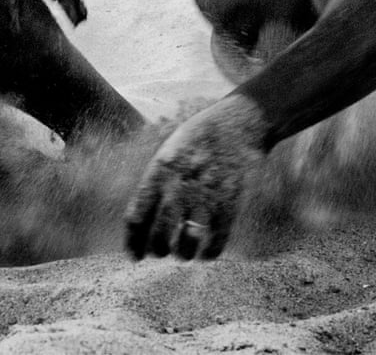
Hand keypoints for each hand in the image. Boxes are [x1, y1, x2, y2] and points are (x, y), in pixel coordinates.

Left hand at [124, 93, 266, 259]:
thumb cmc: (202, 136)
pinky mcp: (231, 200)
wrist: (242, 120)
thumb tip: (144, 215)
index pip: (137, 217)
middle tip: (160, 254)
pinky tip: (207, 254)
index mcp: (160, 171)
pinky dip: (210, 252)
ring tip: (184, 254)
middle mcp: (180, 184)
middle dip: (157, 251)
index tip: (135, 256)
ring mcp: (206, 193)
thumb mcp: (171, 149)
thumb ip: (158, 179)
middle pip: (159, 234)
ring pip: (186, 241)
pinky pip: (217, 238)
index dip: (133, 243)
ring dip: (183, 253)